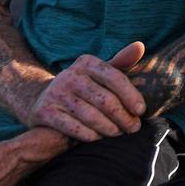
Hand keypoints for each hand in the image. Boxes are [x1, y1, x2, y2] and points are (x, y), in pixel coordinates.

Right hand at [26, 41, 146, 141]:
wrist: (42, 100)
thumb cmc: (83, 86)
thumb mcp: (99, 72)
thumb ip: (121, 61)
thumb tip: (140, 46)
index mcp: (87, 62)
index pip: (115, 78)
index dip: (131, 96)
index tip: (141, 111)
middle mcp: (70, 75)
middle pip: (105, 100)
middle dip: (123, 116)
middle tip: (134, 128)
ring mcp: (56, 93)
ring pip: (91, 116)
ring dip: (109, 128)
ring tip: (119, 134)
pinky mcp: (45, 111)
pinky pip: (73, 128)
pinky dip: (89, 135)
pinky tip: (99, 139)